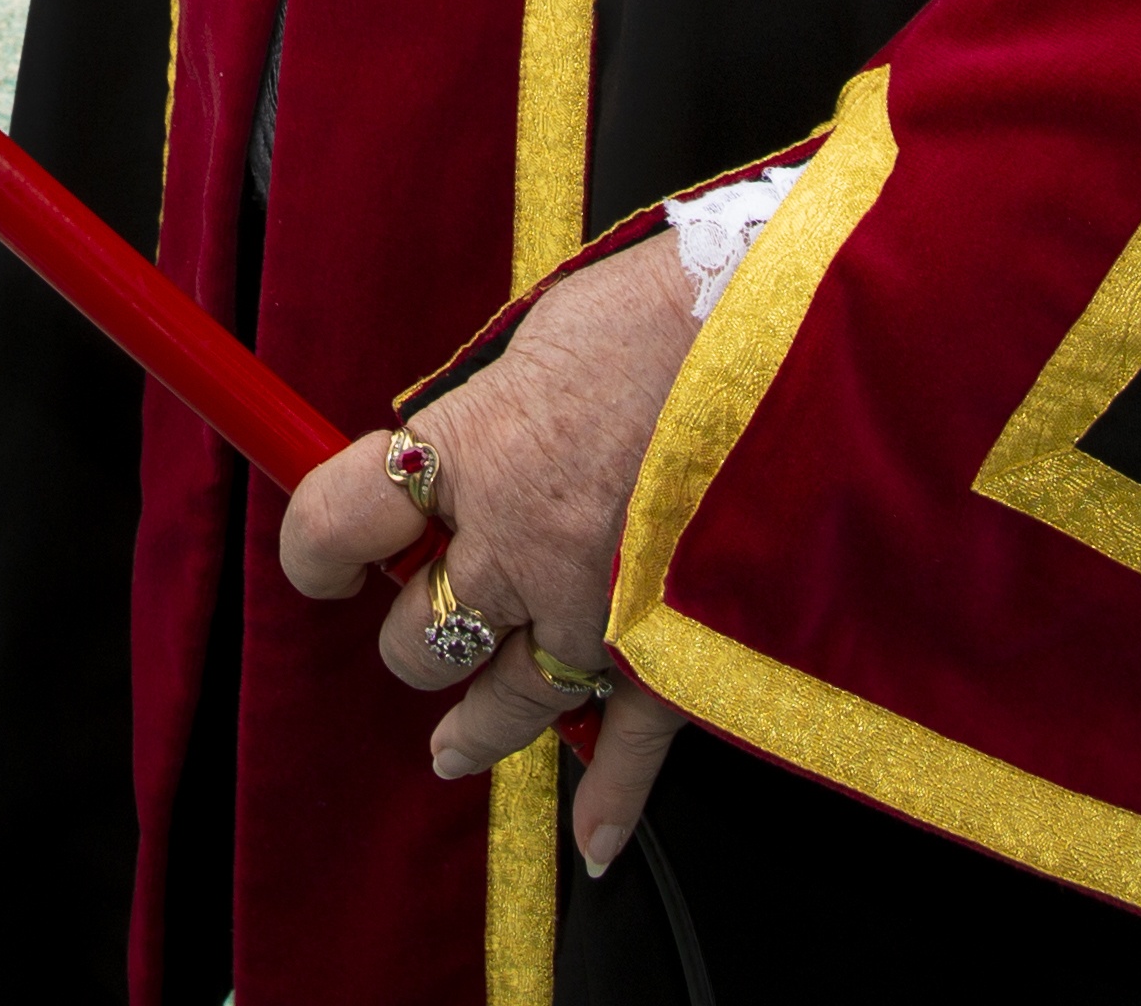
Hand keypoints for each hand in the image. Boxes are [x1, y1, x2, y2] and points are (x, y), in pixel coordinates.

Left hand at [275, 238, 699, 873]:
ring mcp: (601, 613)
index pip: (338, 520)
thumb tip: (458, 443)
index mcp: (478, 447)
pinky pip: (633, 755)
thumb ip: (495, 406)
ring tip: (454, 740)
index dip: (317, 543)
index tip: (324, 555)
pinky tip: (591, 837)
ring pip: (503, 705)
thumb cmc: (687, 303)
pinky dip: (611, 802)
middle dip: (420, 618)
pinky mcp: (680, 655)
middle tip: (441, 598)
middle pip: (418, 633)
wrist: (823, 334)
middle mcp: (524, 545)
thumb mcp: (554, 331)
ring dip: (475, 720)